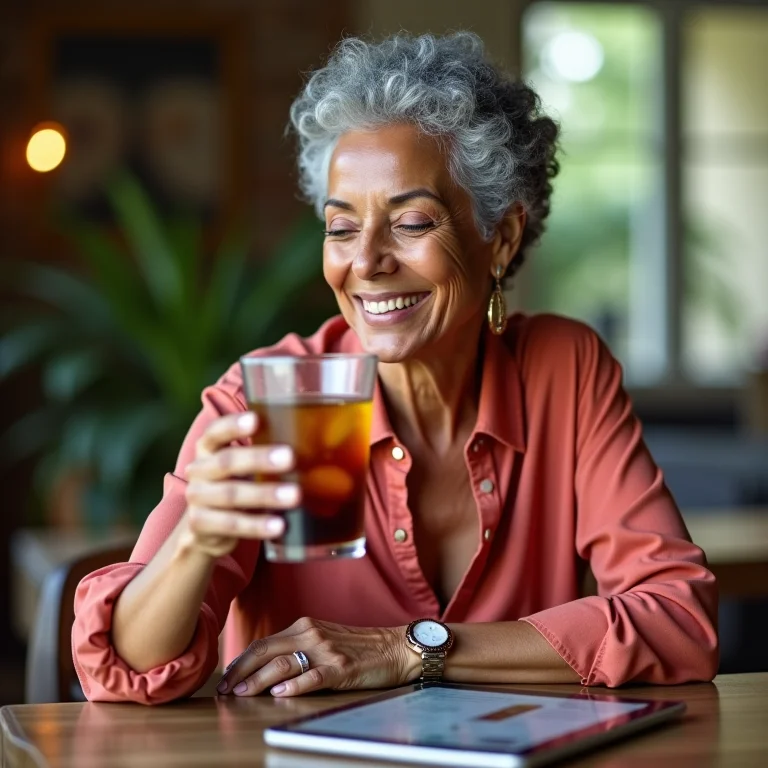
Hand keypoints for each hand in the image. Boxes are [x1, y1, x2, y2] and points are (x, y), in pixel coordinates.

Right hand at [180, 411, 300, 557]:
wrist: (206, 529)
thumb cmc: (235, 485)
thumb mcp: (243, 468)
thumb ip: (266, 453)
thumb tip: (318, 443)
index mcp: (208, 449)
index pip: (216, 431)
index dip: (233, 425)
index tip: (256, 419)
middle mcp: (198, 470)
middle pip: (226, 462)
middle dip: (258, 459)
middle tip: (289, 458)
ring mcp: (197, 498)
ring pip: (231, 494)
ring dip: (264, 495)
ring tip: (294, 496)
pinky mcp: (201, 524)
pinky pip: (231, 524)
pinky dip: (256, 525)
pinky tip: (279, 525)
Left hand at [216, 617, 415, 697]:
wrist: (394, 647)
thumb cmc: (358, 646)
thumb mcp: (324, 638)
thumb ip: (298, 646)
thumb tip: (266, 667)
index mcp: (305, 626)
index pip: (264, 643)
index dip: (241, 661)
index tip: (227, 677)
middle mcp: (312, 634)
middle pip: (266, 651)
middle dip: (241, 671)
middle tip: (225, 689)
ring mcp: (327, 651)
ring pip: (283, 664)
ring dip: (258, 680)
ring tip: (243, 694)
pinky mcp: (342, 668)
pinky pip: (313, 676)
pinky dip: (294, 685)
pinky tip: (280, 693)